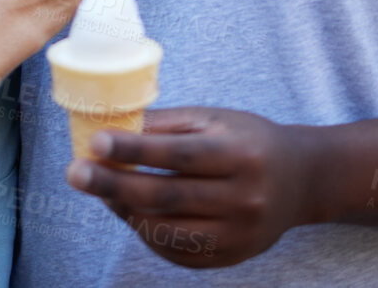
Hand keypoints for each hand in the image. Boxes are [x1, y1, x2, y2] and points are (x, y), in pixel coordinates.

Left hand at [65, 107, 318, 267]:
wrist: (302, 179)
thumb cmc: (249, 140)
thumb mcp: (216, 120)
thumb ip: (167, 125)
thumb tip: (113, 126)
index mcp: (241, 155)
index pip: (179, 155)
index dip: (134, 150)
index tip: (95, 142)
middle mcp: (244, 198)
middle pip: (167, 197)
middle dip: (114, 185)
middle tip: (76, 172)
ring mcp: (239, 234)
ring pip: (167, 230)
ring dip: (125, 211)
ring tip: (102, 192)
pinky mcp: (232, 257)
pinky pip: (177, 252)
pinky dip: (148, 234)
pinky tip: (131, 213)